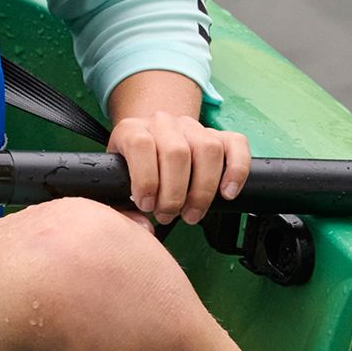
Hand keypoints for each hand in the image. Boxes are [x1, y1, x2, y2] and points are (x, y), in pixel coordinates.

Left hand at [107, 112, 250, 226]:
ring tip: (192, 214)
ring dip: (203, 190)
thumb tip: (144, 227)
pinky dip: (236, 170)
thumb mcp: (114, 183)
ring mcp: (192, 127)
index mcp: (132, 129)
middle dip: (175, 194)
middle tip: (169, 215)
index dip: (146, 179)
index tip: (146, 205)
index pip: (141, 144)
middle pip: (177, 152)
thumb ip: (121, 208)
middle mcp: (163, 123)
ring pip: (207, 149)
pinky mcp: (219, 134)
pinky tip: (227, 194)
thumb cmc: (132, 170)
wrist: (149, 144)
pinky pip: (236, 144)